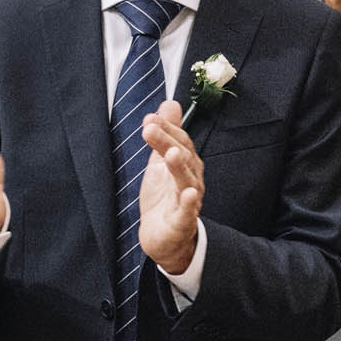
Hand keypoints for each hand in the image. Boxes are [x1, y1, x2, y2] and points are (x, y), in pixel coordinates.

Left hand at [139, 99, 202, 273]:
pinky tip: (188, 194)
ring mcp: (188, 201)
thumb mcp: (160, 162)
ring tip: (171, 154)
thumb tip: (169, 103)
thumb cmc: (164, 198)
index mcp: (186, 164)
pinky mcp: (183, 222)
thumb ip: (165, 134)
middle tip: (150, 128)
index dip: (166, 129)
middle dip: (167, 141)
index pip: (179, 141)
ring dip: (180, 167)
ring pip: (186, 180)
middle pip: (182, 156)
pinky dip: (189, 203)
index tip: (149, 118)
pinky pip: (188, 212)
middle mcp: (190, 179)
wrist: (164, 237)